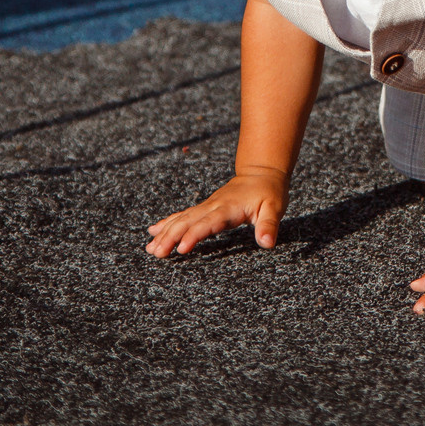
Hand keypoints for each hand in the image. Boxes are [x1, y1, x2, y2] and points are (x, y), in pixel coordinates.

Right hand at [146, 166, 287, 256]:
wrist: (261, 172)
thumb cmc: (269, 192)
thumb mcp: (274, 208)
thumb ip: (268, 225)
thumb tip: (267, 243)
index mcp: (228, 208)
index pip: (208, 223)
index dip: (194, 235)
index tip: (180, 249)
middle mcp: (213, 206)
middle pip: (188, 221)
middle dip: (170, 237)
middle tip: (156, 253)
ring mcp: (207, 206)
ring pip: (181, 219)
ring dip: (165, 233)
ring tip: (150, 248)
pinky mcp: (205, 207)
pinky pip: (183, 215)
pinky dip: (167, 223)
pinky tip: (154, 231)